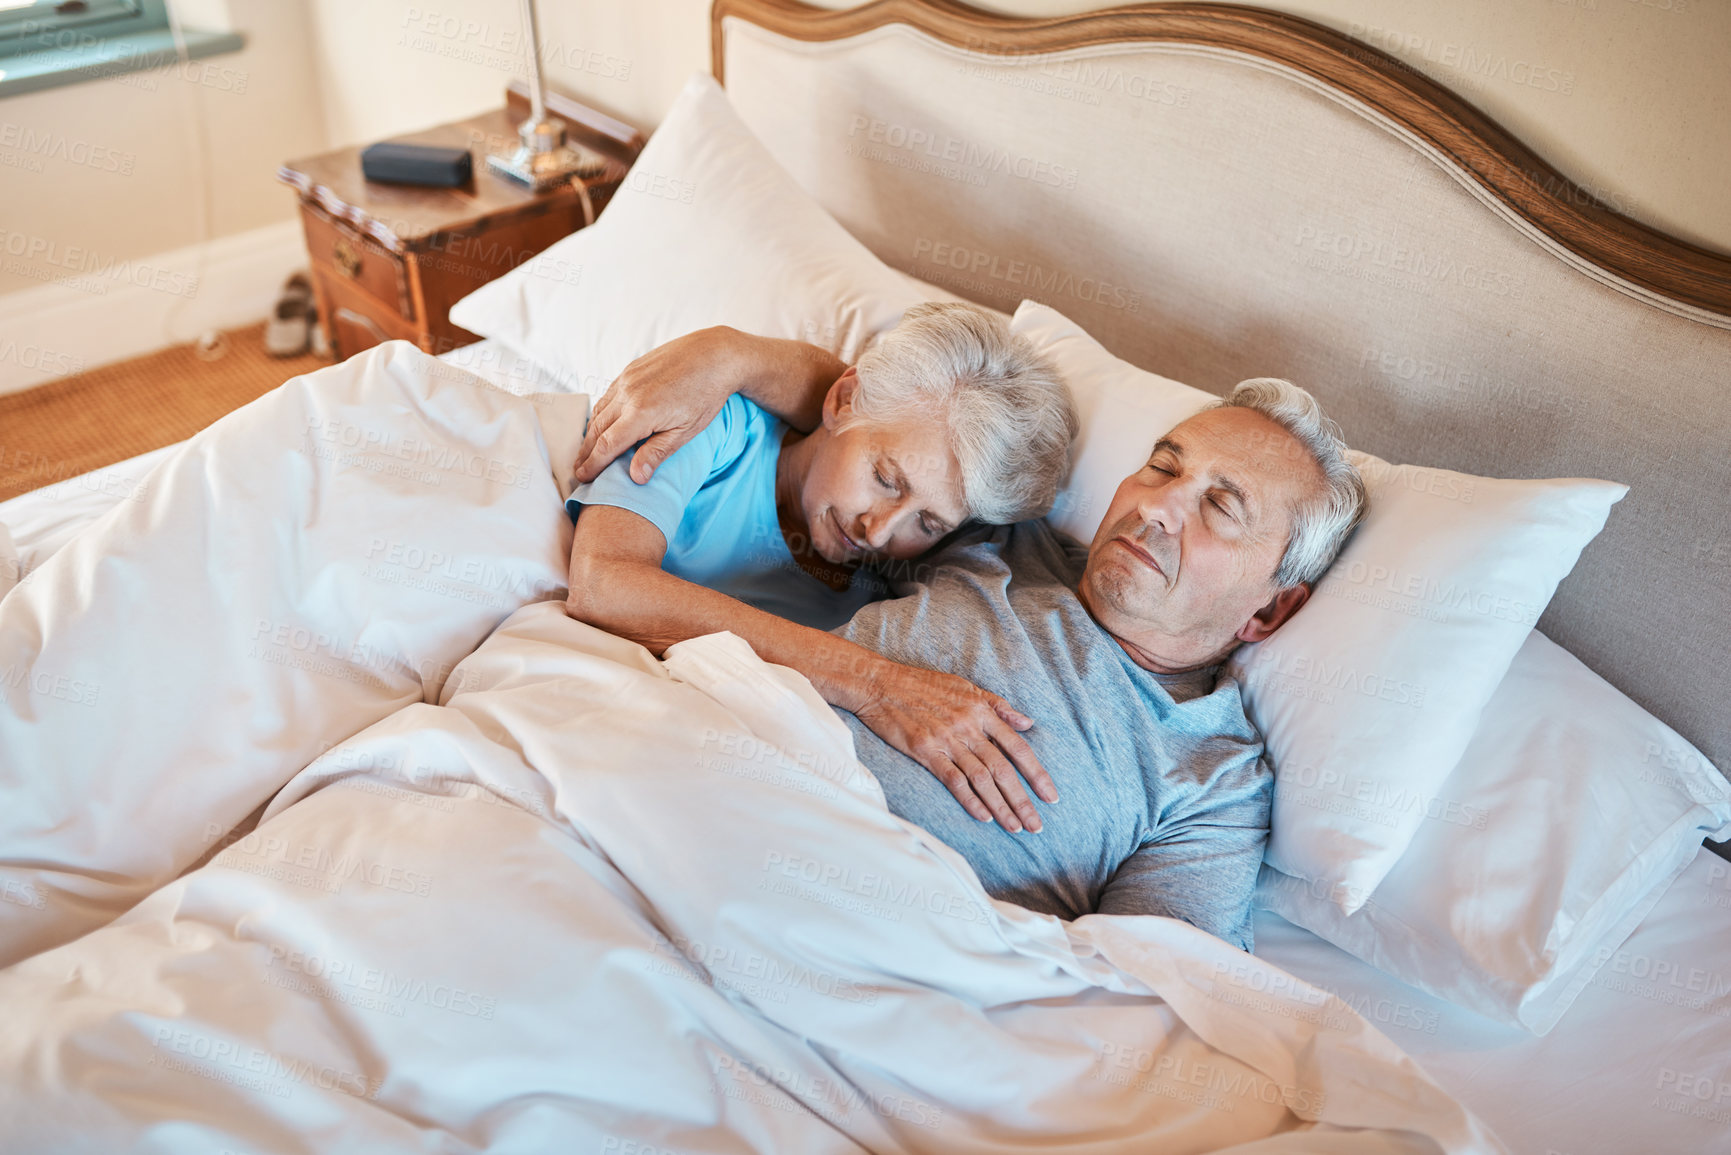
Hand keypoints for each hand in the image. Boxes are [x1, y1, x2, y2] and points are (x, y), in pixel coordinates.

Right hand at [573, 327, 749, 484]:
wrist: (714, 354)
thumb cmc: (705, 394)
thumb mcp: (686, 430)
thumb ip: (657, 453)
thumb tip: (636, 478)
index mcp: (641, 412)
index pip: (607, 445)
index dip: (593, 464)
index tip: (584, 478)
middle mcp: (628, 394)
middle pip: (597, 429)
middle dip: (586, 453)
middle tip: (578, 471)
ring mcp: (626, 379)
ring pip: (599, 411)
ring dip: (590, 434)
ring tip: (586, 452)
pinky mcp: (629, 370)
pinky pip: (607, 396)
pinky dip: (600, 414)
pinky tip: (601, 425)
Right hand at [853, 658, 1057, 832]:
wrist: (881, 684)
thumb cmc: (923, 684)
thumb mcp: (966, 686)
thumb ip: (998, 705)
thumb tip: (1028, 723)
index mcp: (982, 711)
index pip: (1018, 748)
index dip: (1037, 774)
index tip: (1051, 796)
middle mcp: (969, 727)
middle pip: (1003, 770)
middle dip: (1023, 800)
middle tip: (1037, 825)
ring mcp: (947, 740)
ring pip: (982, 779)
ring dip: (1001, 806)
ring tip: (1015, 828)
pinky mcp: (925, 751)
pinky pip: (953, 780)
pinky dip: (970, 800)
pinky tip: (983, 817)